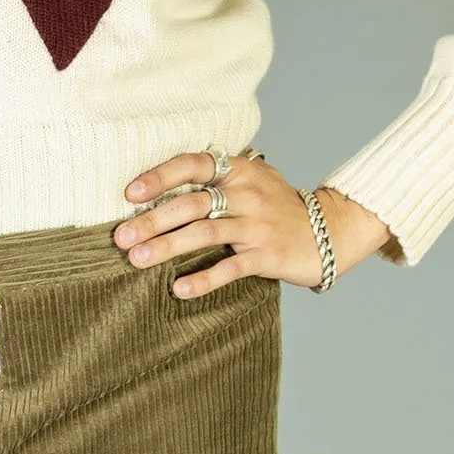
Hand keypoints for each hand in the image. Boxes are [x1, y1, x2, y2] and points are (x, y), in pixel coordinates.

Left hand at [113, 148, 392, 293]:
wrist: (332, 231)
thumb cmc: (279, 208)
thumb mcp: (253, 180)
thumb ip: (216, 179)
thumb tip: (158, 188)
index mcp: (239, 170)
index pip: (194, 164)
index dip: (160, 176)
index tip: (130, 194)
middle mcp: (247, 194)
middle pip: (192, 203)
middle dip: (152, 220)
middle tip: (120, 237)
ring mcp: (258, 225)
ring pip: (206, 232)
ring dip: (167, 246)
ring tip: (137, 259)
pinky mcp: (269, 255)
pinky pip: (231, 268)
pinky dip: (204, 279)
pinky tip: (179, 290)